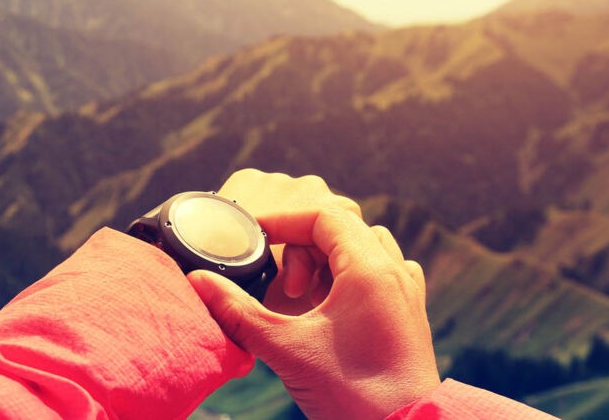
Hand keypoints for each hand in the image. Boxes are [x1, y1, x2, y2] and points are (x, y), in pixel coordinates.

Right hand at [193, 169, 439, 419]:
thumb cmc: (352, 393)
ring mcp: (407, 293)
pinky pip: (382, 272)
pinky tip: (333, 305)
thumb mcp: (285, 348)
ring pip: (365, 247)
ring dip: (329, 259)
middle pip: (343, 227)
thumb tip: (197, 280)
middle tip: (283, 285)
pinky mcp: (410, 316)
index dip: (283, 219)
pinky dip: (352, 275)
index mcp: (370, 269)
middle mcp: (395, 272)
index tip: (253, 236)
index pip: (323, 214)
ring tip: (305, 295)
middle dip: (303, 245)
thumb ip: (238, 311)